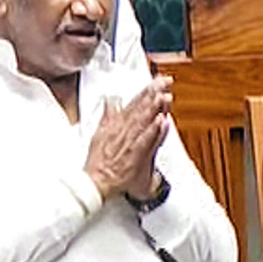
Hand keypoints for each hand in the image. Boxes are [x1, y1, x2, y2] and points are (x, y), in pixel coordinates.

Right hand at [85, 79, 170, 200]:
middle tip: (166, 80)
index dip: (147, 90)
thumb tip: (111, 98)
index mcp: (118, 124)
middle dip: (154, 92)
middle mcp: (124, 130)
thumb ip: (109, 114)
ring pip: (144, 121)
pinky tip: (162, 120)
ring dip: (154, 107)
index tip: (159, 80)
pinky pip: (146, 141)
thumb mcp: (101, 132)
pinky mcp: (134, 154)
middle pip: (141, 108)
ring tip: (164, 94)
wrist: (96, 181)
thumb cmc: (100, 160)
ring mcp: (130, 141)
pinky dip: (154, 130)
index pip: (135, 104)